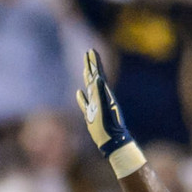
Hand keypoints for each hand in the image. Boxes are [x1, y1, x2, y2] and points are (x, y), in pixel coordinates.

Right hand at [77, 49, 142, 175]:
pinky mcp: (91, 116)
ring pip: (90, 88)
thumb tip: (99, 79)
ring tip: (86, 68)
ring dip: (87, 78)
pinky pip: (84, 103)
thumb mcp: (106, 109)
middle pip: (94, 78)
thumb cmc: (110, 126)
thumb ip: (102, 94)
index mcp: (104, 94)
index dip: (94, 63)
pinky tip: (79, 92)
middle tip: (88, 53)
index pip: (98, 74)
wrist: (113, 141)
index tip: (91, 51)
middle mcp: (100, 98)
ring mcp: (95, 106)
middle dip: (91, 65)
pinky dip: (81, 97)